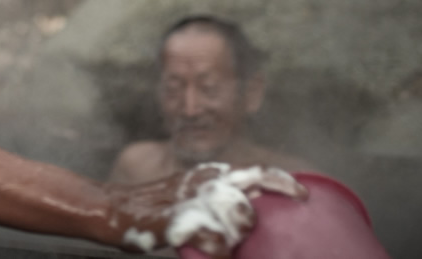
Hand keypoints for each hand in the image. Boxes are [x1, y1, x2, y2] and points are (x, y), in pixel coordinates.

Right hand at [166, 164, 307, 256]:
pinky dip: (221, 251)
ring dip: (240, 232)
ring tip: (225, 243)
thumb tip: (254, 215)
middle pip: (254, 189)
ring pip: (241, 214)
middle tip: (259, 224)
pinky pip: (216, 240)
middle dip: (261, 210)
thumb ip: (221, 199)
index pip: (256, 171)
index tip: (303, 195)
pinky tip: (216, 254)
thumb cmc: (160, 208)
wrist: (117, 209)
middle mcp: (207, 181)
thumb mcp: (193, 194)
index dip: (283, 181)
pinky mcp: (179, 222)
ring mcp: (194, 200)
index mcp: (212, 174)